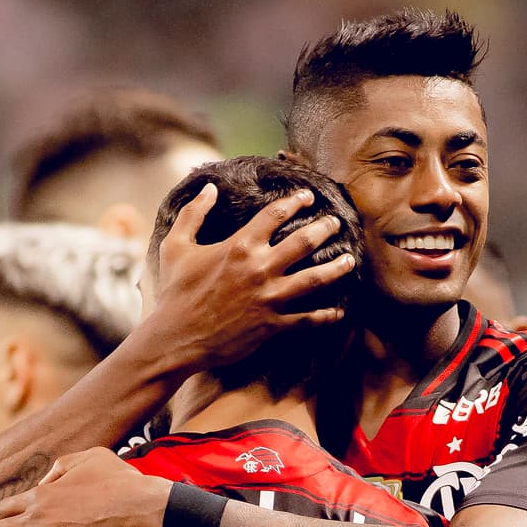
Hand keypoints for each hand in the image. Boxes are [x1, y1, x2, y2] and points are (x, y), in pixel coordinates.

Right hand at [142, 185, 355, 372]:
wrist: (177, 337)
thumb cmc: (175, 291)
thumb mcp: (176, 245)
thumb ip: (193, 213)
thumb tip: (209, 188)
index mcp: (240, 245)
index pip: (276, 215)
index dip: (295, 202)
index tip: (308, 197)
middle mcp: (261, 268)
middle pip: (303, 242)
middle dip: (324, 229)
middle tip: (336, 222)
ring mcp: (270, 298)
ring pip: (315, 279)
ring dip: (336, 268)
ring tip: (350, 259)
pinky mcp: (273, 324)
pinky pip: (308, 319)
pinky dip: (326, 316)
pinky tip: (339, 311)